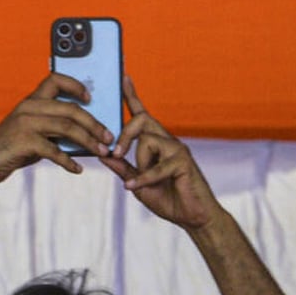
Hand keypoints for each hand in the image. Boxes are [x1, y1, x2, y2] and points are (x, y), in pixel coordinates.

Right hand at [0, 73, 113, 187]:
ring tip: (101, 152)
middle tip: (108, 137)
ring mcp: (25, 123)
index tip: (90, 98)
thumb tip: (86, 134)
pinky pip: (54, 150)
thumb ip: (52, 128)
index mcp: (31, 101)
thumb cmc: (12, 148)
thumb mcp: (31, 131)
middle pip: (71, 109)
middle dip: (94, 123)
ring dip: (88, 141)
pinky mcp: (24, 141)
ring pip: (68, 127)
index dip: (76, 86)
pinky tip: (77, 169)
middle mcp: (28, 107)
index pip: (55, 80)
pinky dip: (68, 161)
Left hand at [100, 77, 224, 229]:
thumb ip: (122, 168)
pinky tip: (132, 188)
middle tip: (115, 153)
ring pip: (148, 141)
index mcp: (155, 143)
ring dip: (139, 163)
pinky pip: (157, 166)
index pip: (141, 115)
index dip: (132, 96)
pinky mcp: (184, 162)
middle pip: (142, 121)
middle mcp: (167, 141)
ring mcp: (177, 149)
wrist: (192, 217)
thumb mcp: (136, 183)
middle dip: (125, 135)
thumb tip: (103, 153)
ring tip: (139, 181)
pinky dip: (143, 179)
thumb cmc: (167, 198)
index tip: (123, 77)